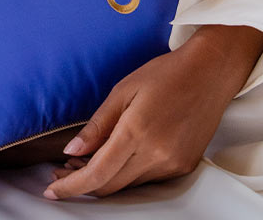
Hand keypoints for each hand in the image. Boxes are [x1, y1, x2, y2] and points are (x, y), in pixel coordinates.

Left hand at [44, 24, 262, 199]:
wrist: (210, 72)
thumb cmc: (166, 73)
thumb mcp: (124, 89)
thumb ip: (98, 124)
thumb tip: (72, 152)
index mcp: (137, 131)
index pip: (97, 173)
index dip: (70, 186)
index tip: (51, 190)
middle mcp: (156, 154)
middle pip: (110, 186)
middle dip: (82, 185)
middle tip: (61, 172)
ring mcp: (172, 164)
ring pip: (128, 186)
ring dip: (103, 180)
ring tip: (85, 163)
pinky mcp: (183, 167)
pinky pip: (146, 180)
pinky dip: (126, 174)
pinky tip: (115, 159)